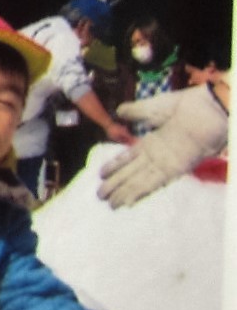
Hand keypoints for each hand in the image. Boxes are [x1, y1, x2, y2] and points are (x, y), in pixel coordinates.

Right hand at [98, 86, 228, 207]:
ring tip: (108, 203)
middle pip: (131, 173)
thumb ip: (136, 111)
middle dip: (115, 184)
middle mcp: (157, 155)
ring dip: (124, 193)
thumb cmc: (187, 105)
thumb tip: (118, 111)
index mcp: (153, 141)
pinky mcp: (175, 169)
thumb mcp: (155, 107)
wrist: (211, 109)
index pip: (129, 158)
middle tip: (98, 195)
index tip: (101, 174)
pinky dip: (139, 193)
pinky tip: (128, 202)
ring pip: (139, 181)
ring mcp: (165, 163)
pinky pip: (153, 183)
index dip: (115, 166)